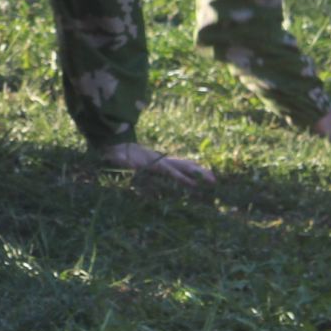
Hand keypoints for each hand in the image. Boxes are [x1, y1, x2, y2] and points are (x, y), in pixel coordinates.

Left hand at [100, 142, 217, 186]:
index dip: (181, 178)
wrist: (117, 145)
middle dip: (199, 173)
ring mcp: (163, 160)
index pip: (170, 171)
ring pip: (184, 165)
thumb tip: (121, 160)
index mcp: (151, 162)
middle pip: (183, 166)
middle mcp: (160, 160)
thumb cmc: (116, 154)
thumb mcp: (116, 157)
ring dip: (199, 171)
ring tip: (213, 179)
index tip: (194, 185)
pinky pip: (180, 166)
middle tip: (214, 181)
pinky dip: (192, 169)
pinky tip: (200, 173)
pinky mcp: (162, 163)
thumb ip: (119, 159)